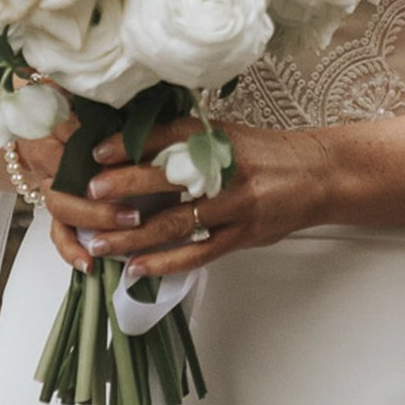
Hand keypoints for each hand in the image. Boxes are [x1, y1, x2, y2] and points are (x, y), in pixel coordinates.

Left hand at [68, 118, 341, 278]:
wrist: (315, 175)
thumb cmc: (261, 153)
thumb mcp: (224, 135)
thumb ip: (181, 141)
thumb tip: (126, 147)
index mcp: (215, 139)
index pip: (165, 137)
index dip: (128, 145)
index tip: (96, 154)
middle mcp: (223, 171)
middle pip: (167, 178)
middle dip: (124, 187)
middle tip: (89, 195)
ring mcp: (234, 206)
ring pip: (175, 223)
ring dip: (133, 235)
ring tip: (99, 243)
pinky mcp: (242, 236)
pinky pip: (198, 253)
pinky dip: (165, 263)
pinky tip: (137, 269)